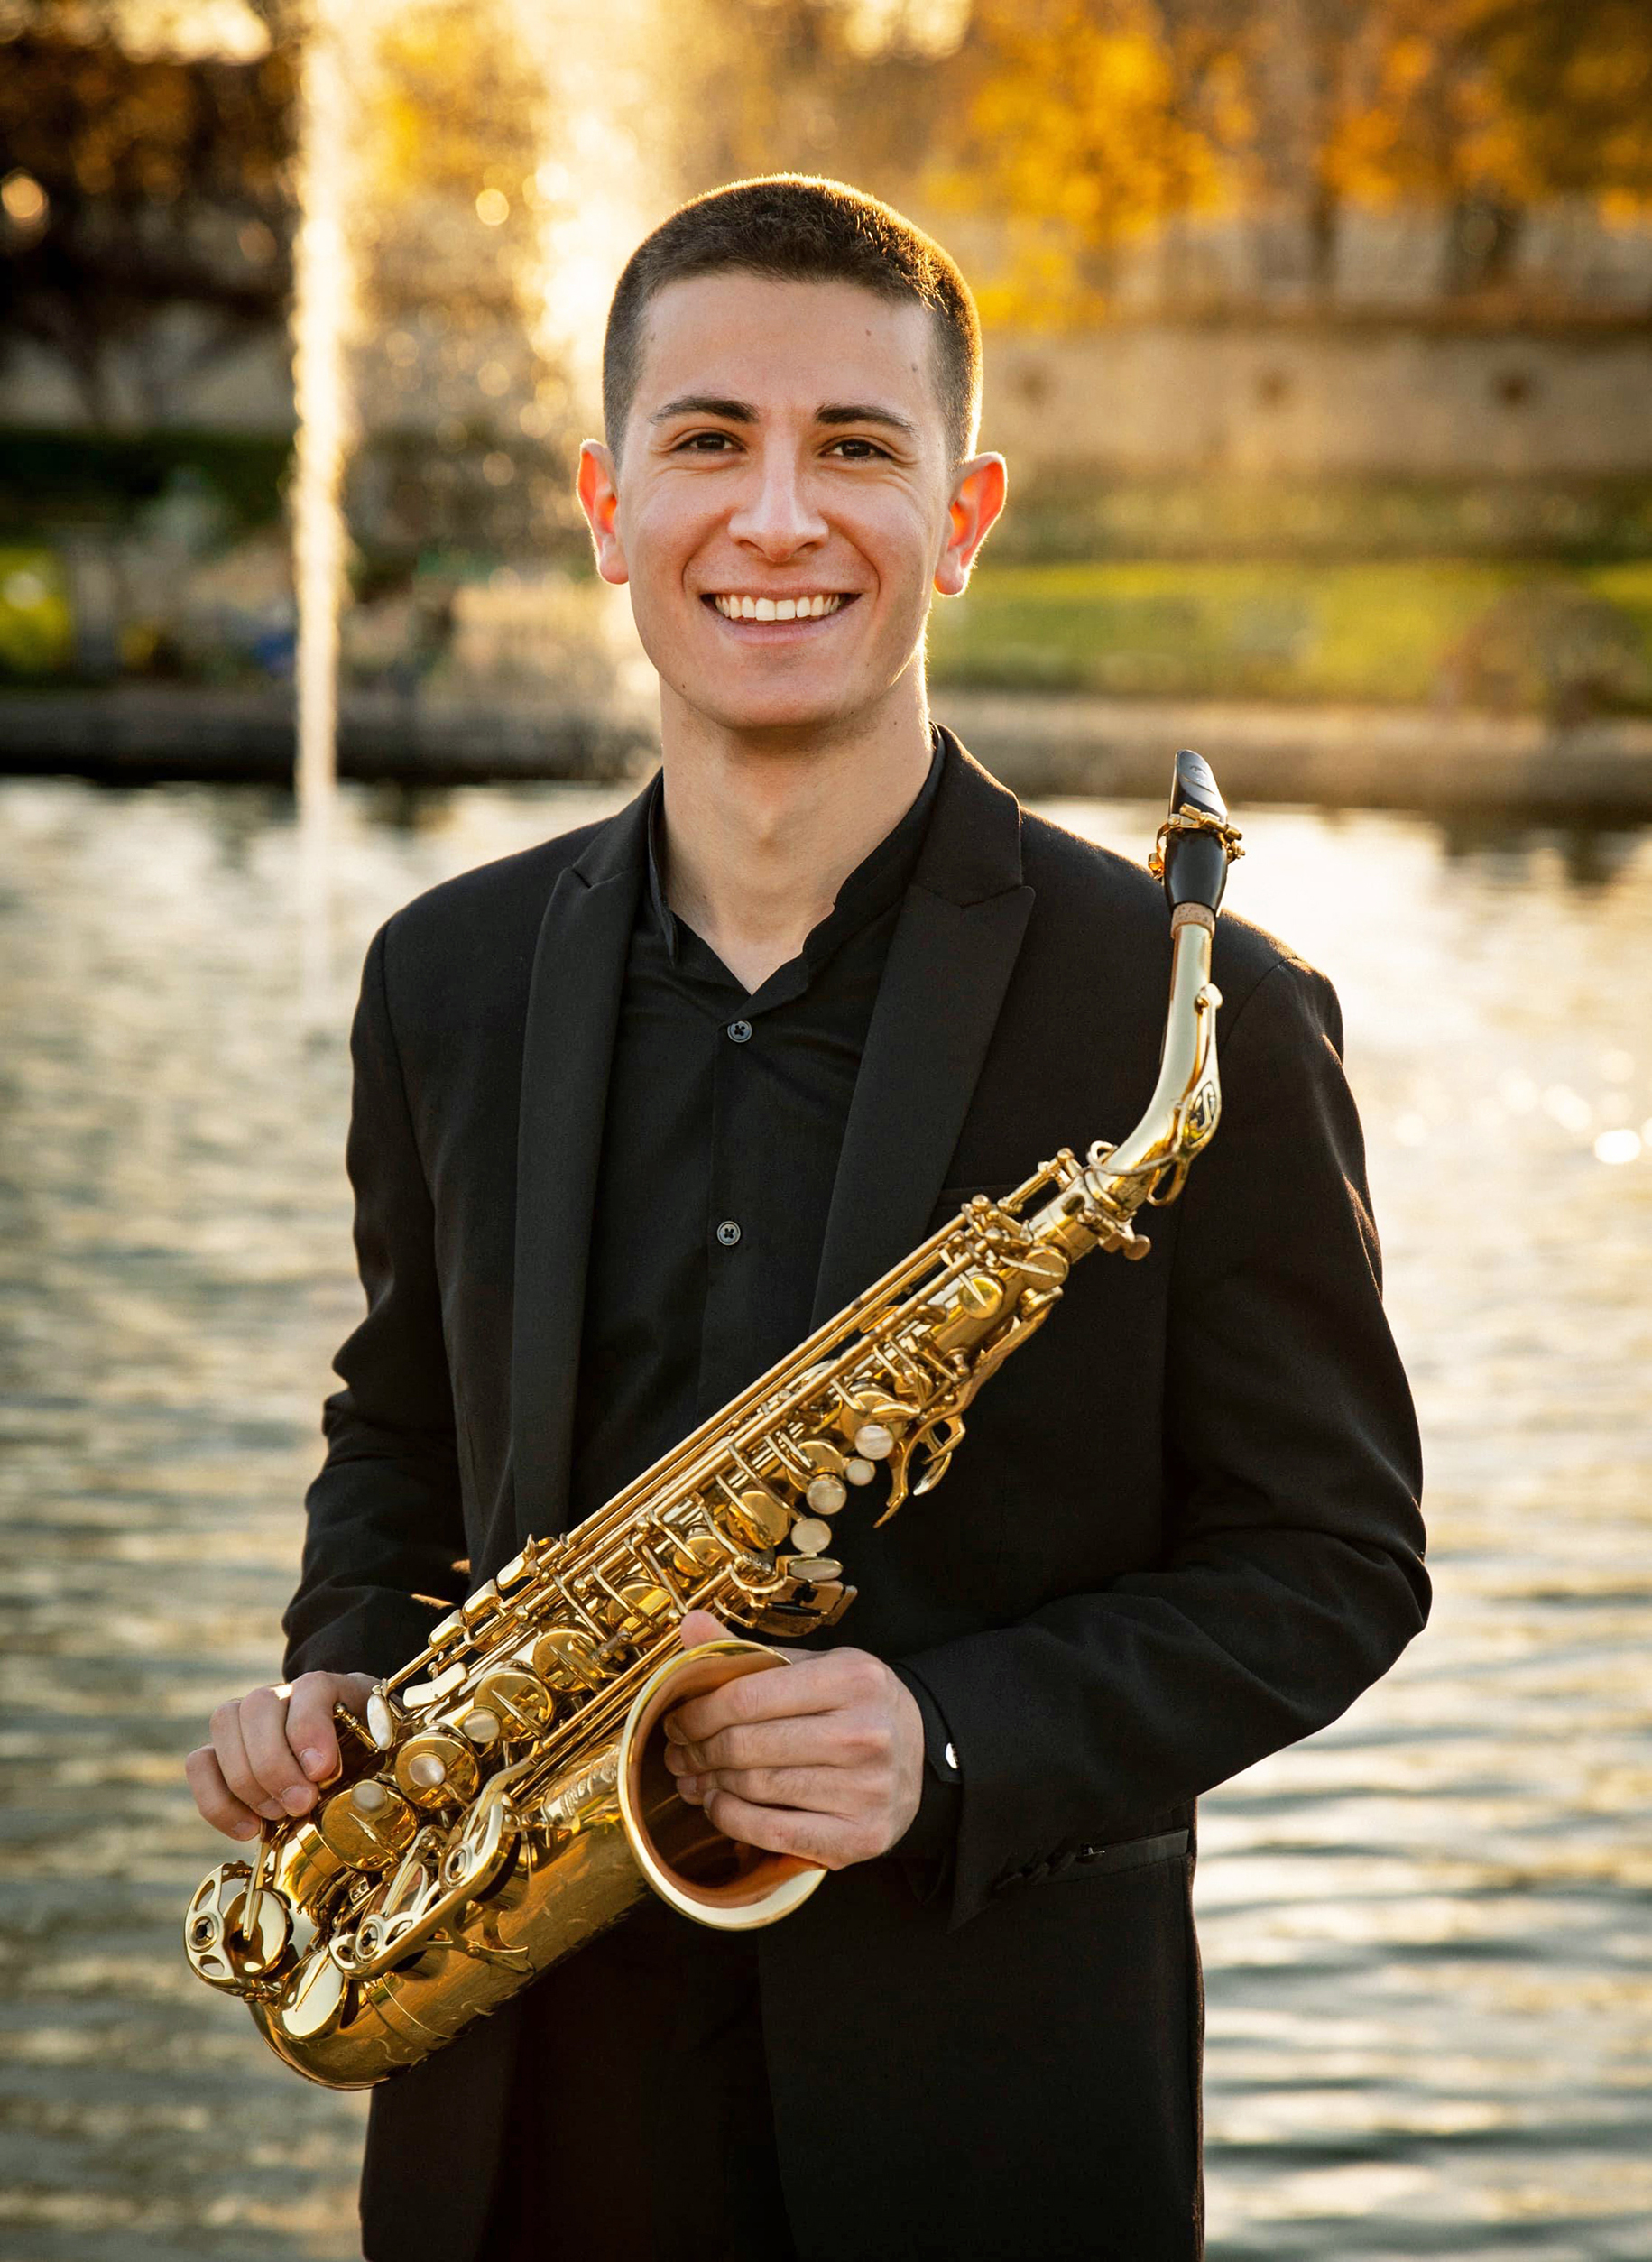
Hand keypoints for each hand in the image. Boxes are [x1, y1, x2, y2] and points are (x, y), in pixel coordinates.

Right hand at [185, 1670, 375, 1841]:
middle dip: (275, 1764)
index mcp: (331, 1688)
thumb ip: (381, 1756)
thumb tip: (381, 1786)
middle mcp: (282, 1695)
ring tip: (278, 1816)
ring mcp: (247, 1719)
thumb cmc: (366, 1755)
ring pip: (224, 1723)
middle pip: (258, 1706)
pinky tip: (249, 1829)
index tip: (322, 1770)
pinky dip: (217, 1801)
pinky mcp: (222, 1752)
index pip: (311, 1688)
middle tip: (301, 1804)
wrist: (345, 1759)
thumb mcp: (383, 1750)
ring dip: (247, 1780)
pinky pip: (199, 1763)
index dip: (309, 1728)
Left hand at [662, 1610, 923, 1869]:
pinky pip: (774, 1832)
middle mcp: (865, 1733)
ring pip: (757, 1789)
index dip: (699, 1711)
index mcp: (853, 1679)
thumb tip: (690, 1624)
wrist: (921, 1756)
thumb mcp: (817, 1666)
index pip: (749, 1695)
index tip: (677, 1719)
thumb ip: (752, 1652)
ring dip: (710, 1785)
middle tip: (677, 1753)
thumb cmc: (855, 1707)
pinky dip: (733, 1820)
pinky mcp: (862, 1837)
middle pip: (747, 1745)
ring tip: (691, 1779)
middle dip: (698, 1750)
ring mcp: (867, 1790)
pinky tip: (718, 1806)